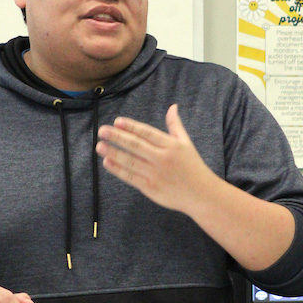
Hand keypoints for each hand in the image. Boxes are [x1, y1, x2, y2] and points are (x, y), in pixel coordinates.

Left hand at [95, 103, 215, 213]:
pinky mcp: (150, 188)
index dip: (131, 126)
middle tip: (102, 131)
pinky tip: (107, 162)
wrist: (201, 195)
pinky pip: (131, 177)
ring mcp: (155, 174)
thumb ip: (175, 125)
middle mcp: (162, 158)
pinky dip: (118, 170)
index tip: (117, 121)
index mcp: (171, 145)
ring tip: (100, 145)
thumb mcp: (187, 144)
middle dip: (117, 137)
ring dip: (114, 153)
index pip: (147, 133)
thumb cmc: (193, 167)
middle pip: (136, 145)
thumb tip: (172, 107)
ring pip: (130, 161)